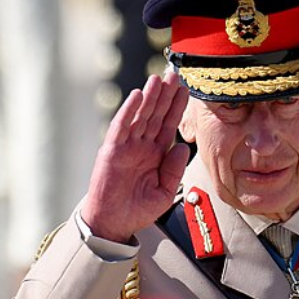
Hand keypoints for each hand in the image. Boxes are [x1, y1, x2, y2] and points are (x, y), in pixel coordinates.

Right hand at [81, 73, 190, 242]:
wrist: (114, 223)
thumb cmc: (138, 210)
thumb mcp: (164, 191)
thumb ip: (174, 169)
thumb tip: (184, 147)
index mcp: (156, 154)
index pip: (169, 125)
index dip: (177, 107)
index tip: (186, 89)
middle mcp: (142, 146)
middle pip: (156, 115)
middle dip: (165, 95)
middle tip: (174, 74)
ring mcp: (126, 146)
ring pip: (140, 116)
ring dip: (149, 97)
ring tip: (158, 78)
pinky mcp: (112, 151)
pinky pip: (121, 127)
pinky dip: (129, 111)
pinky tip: (138, 96)